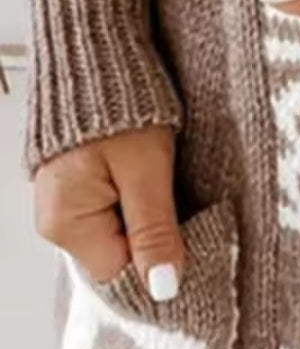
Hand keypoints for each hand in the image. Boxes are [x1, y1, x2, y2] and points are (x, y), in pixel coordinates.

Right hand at [34, 126, 183, 296]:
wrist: (95, 58)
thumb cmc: (122, 109)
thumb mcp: (146, 171)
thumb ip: (153, 230)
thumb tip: (163, 289)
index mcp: (66, 225)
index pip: (120, 274)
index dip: (158, 262)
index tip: (193, 240)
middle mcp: (57, 222)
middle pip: (118, 256)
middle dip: (155, 239)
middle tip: (185, 205)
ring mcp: (64, 203)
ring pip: (118, 233)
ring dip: (148, 218)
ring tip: (169, 186)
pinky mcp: (78, 186)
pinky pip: (112, 211)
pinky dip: (137, 202)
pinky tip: (155, 181)